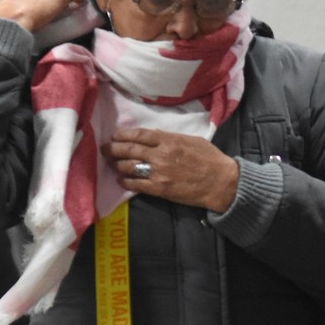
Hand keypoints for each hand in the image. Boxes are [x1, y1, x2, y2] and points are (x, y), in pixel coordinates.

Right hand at [0, 0, 83, 33]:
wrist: (12, 20)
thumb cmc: (4, 20)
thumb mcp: (4, 12)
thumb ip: (12, 11)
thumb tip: (13, 20)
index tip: (40, 9)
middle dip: (50, 0)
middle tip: (51, 14)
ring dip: (61, 1)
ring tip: (63, 13)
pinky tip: (81, 5)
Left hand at [102, 128, 241, 212]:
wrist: (220, 182)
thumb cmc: (210, 159)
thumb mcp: (192, 140)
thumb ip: (171, 138)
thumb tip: (155, 137)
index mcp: (169, 140)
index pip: (139, 135)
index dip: (123, 135)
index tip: (115, 136)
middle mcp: (160, 155)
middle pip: (129, 150)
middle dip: (113, 149)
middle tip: (104, 149)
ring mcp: (158, 173)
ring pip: (129, 166)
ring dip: (117, 164)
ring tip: (111, 163)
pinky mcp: (159, 189)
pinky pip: (136, 184)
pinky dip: (126, 181)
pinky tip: (120, 179)